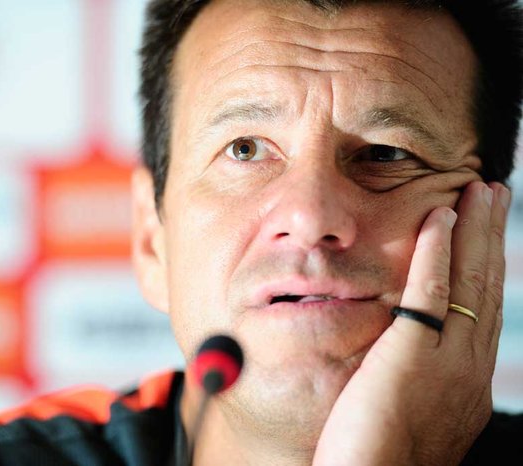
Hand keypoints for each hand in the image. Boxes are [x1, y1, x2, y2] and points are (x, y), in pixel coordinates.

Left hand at [313, 181, 509, 465]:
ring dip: (474, 230)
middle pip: (487, 287)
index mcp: (467, 384)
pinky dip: (437, 250)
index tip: (484, 230)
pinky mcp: (411, 357)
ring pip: (469, 281)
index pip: (484, 310)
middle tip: (493, 194)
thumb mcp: (407, 412)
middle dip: (490, 236)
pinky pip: (430, 292)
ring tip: (479, 191)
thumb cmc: (375, 460)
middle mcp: (468, 371)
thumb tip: (402, 350)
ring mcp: (446, 364)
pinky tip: (440, 217)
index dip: (486, 265)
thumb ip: (414, 376)